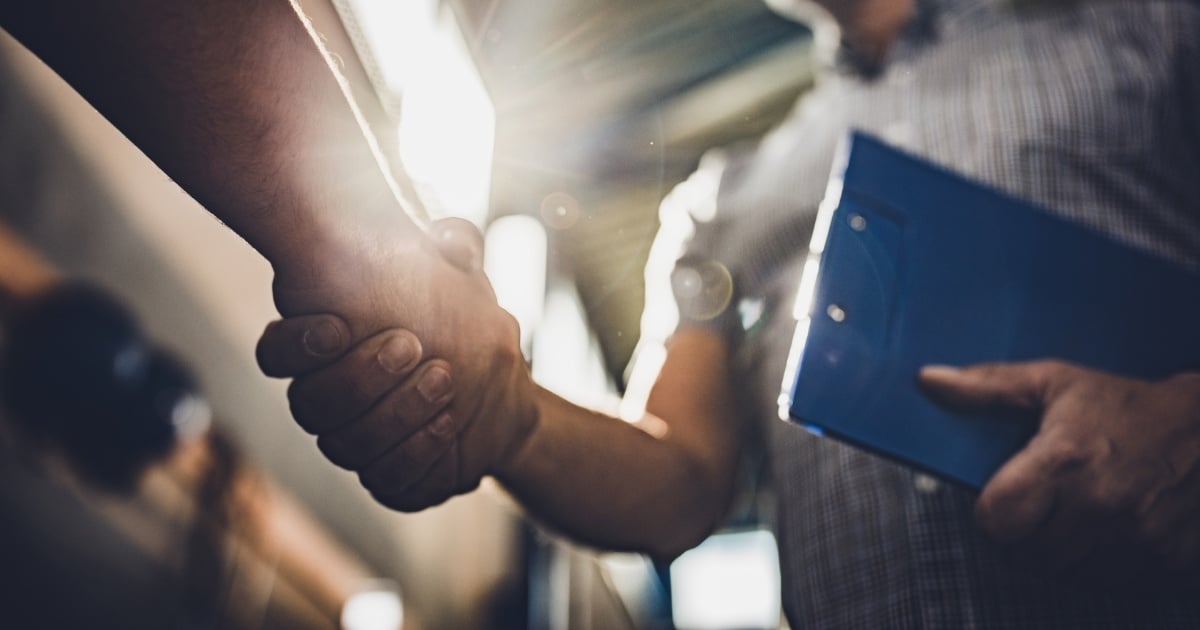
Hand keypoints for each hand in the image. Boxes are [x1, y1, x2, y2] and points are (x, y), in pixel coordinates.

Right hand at [262, 218, 538, 510]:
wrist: (502, 386)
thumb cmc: (464, 321)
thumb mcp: (464, 277)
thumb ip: (453, 248)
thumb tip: (449, 237)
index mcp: (324, 347)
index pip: (277, 353)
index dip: (298, 344)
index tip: (340, 325)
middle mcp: (329, 401)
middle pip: (310, 404)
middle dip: (359, 376)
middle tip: (411, 344)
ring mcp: (355, 444)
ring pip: (345, 446)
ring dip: (394, 413)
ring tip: (444, 379)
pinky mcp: (389, 479)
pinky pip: (386, 482)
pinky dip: (415, 454)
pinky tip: (447, 426)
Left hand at [920, 361, 1199, 573]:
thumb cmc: (1127, 407)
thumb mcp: (1057, 384)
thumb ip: (988, 386)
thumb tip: (928, 380)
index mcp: (1066, 463)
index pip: (996, 518)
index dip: (991, 512)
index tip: (1004, 495)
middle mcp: (1099, 509)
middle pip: (1023, 554)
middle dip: (1021, 534)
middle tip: (1038, 505)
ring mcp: (1134, 544)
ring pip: (1061, 574)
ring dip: (1056, 552)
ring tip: (1072, 513)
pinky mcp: (1160, 567)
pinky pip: (1102, 582)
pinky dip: (1095, 564)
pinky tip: (1105, 529)